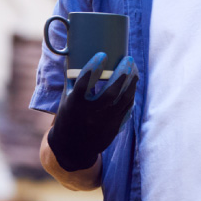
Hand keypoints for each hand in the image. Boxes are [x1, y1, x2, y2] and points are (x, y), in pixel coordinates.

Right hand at [47, 53, 137, 171]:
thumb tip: (75, 51)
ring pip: (123, 101)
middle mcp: (90, 115)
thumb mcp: (66, 98)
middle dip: (121, 74)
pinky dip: (130, 96)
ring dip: (131, 84)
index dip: (93, 68)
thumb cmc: (68, 116)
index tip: (102, 54)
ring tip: (134, 71)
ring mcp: (104, 123)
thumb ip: (73, 78)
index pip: (84, 84)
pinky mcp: (114, 128)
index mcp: (74, 105)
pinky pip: (126, 109)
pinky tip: (132, 86)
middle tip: (128, 60)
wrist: (73, 149)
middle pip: (110, 93)